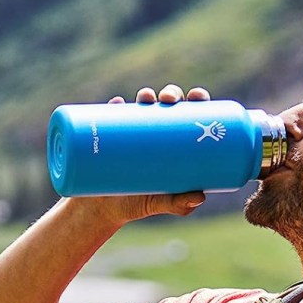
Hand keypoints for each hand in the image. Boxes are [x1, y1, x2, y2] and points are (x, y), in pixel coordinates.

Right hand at [71, 84, 210, 224]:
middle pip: (168, 103)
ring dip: (146, 95)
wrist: (104, 208)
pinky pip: (112, 114)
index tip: (197, 96)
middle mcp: (155, 130)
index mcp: (176, 140)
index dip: (197, 98)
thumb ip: (179, 204)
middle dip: (171, 93)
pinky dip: (115, 106)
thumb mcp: (160, 204)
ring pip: (142, 104)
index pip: (190, 113)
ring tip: (146, 99)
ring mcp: (132, 130)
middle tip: (169, 100)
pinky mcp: (109, 135)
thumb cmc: (140, 202)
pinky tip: (117, 103)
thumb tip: (198, 198)